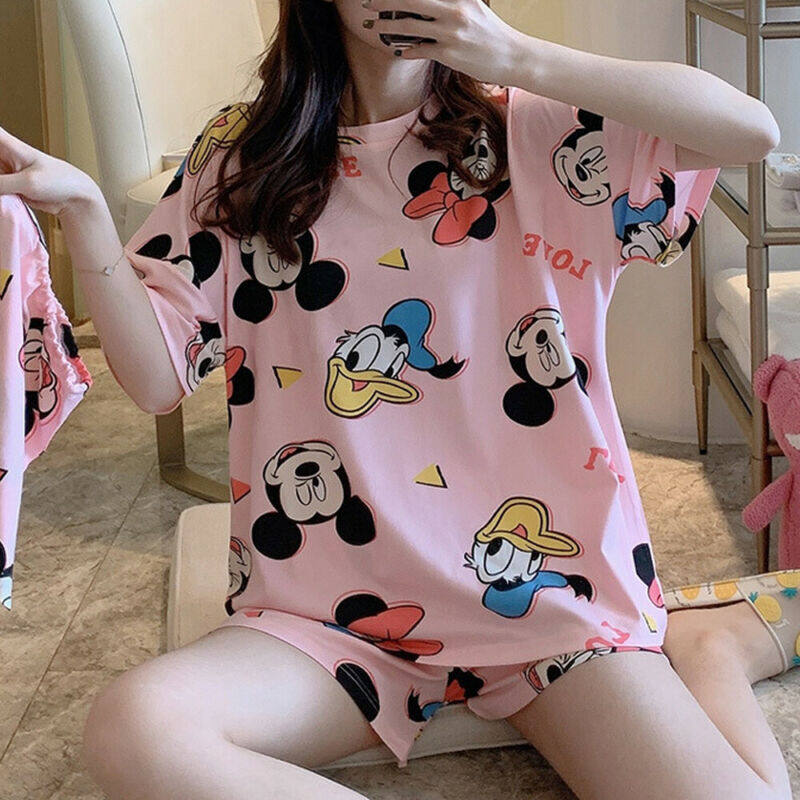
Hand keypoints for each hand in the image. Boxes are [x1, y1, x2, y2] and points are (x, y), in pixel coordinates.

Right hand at [0, 125, 100, 216]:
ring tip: (10, 187)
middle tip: (4, 180)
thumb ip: (0, 184)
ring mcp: (2, 170)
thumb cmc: (59, 181)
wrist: (74, 197)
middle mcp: (2, 154)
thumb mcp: (28, 183)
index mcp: (8, 144)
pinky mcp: (5, 185)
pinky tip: (3, 195)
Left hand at [362, 0, 527, 85]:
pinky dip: (406, 49)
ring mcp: (451, 31)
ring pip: (410, 25)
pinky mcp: (449, 53)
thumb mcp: (474, 7)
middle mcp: (454, 9)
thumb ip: (452, 3)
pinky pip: (419, 49)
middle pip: (411, 0)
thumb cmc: (491, 34)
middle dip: (386, 1)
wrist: (512, 56)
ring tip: (375, 26)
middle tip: (369, 2)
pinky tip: (398, 49)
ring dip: (388, 26)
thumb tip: (426, 6)